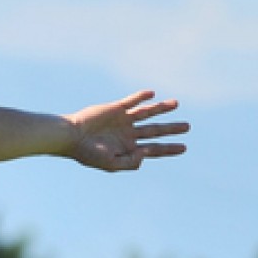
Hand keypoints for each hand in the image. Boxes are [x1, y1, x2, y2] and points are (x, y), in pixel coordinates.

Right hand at [67, 91, 188, 170]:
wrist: (71, 136)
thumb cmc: (87, 153)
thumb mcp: (111, 164)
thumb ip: (130, 162)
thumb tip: (147, 154)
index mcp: (128, 148)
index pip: (153, 149)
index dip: (169, 149)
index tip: (183, 148)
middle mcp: (127, 133)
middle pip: (154, 130)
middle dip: (171, 129)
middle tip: (187, 127)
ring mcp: (122, 120)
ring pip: (146, 113)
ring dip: (161, 108)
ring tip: (176, 104)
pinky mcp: (114, 109)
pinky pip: (131, 101)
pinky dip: (141, 97)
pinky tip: (152, 94)